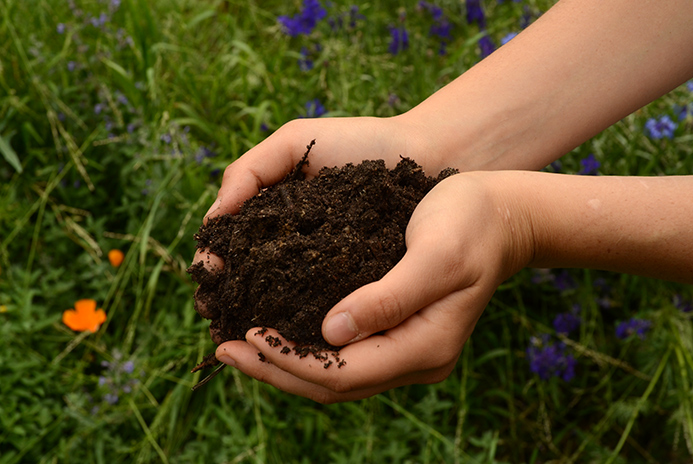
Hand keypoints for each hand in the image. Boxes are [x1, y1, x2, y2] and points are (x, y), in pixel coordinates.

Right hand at [193, 115, 446, 317]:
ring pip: (279, 300)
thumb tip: (212, 220)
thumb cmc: (359, 142)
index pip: (228, 246)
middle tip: (216, 315)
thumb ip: (249, 170)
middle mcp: (290, 244)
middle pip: (247, 280)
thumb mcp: (295, 142)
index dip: (213, 262)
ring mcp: (320, 266)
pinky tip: (290, 335)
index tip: (208, 273)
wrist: (423, 154)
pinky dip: (302, 321)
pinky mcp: (352, 283)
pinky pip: (322, 306)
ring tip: (244, 335)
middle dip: (227, 299)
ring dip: (258, 318)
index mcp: (270, 213)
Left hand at [214, 172, 533, 402]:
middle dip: (276, 370)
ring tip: (239, 344)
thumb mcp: (435, 256)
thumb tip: (330, 332)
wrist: (502, 216)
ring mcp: (408, 351)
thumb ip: (388, 299)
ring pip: (335, 375)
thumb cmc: (471, 225)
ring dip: (285, 364)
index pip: (344, 373)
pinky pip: (344, 356)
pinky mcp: (399, 334)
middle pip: (333, 384)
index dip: (290, 360)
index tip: (246, 336)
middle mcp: (416, 359)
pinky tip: (278, 330)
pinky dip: (305, 349)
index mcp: (425, 346)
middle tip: (224, 349)